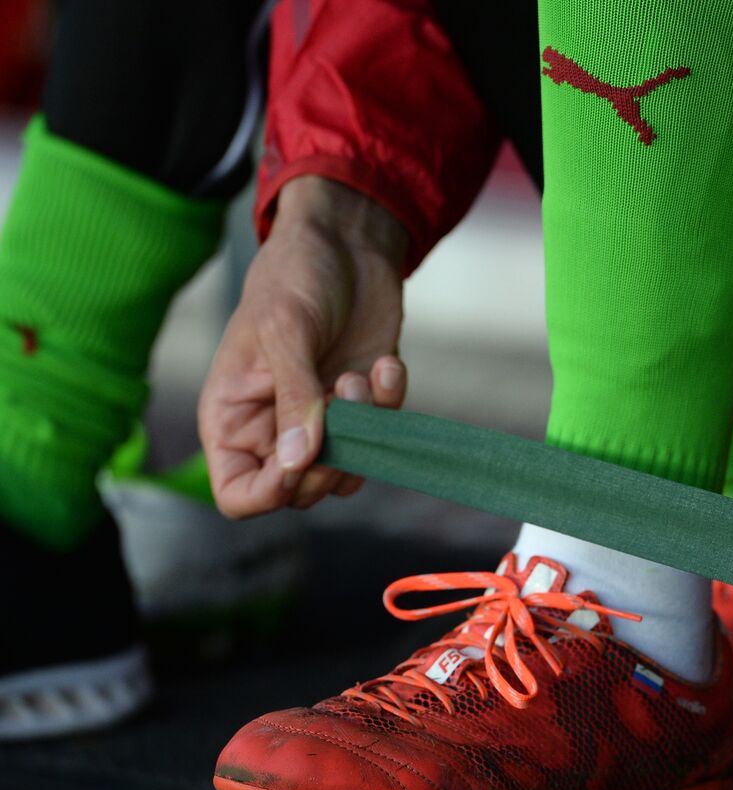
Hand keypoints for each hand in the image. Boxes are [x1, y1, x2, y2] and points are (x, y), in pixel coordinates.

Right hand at [198, 177, 409, 517]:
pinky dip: (391, 404)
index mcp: (232, 418)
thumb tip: (299, 461)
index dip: (270, 493)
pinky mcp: (365, 406)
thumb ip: (294, 397)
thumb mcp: (285, 330)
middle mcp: (274, 429)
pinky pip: (384, 436)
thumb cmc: (296, 274)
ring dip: (364, 432)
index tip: (302, 459)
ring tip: (356, 375)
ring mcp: (323, 420)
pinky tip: (385, 364)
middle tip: (344, 404)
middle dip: (330, 459)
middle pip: (301, 493)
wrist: (347, 241)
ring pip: (347, 473)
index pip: (238, 495)